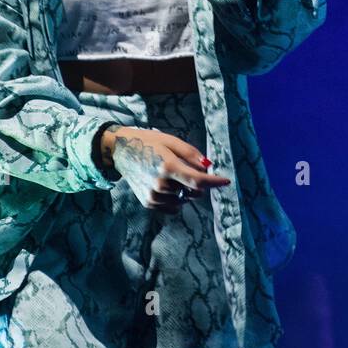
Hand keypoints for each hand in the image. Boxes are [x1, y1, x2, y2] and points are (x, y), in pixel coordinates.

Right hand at [107, 126, 230, 213]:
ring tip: (171, 175)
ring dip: (185, 190)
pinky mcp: (149, 203)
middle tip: (187, 168)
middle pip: (193, 192)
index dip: (214, 182)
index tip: (226, 181)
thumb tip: (208, 166)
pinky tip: (166, 185)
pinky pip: (173, 206)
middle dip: (198, 183)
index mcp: (167, 167)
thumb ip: (191, 154)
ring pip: (184, 200)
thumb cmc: (148, 143)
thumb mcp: (171, 141)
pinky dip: (176, 198)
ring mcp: (153, 196)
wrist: (121, 151)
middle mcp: (160, 185)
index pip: (197, 180)